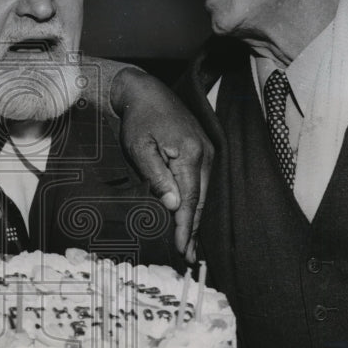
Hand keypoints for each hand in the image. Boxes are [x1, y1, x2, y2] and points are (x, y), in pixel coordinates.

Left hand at [111, 67, 212, 259]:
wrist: (147, 91)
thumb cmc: (139, 119)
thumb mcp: (140, 148)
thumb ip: (157, 176)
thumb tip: (173, 205)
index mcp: (191, 154)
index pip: (190, 200)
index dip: (186, 226)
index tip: (181, 248)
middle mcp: (206, 154)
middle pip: (203, 200)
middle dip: (195, 229)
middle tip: (190, 257)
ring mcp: (209, 151)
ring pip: (206, 193)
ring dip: (198, 218)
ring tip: (193, 244)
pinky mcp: (205, 150)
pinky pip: (205, 183)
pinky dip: (200, 202)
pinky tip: (194, 216)